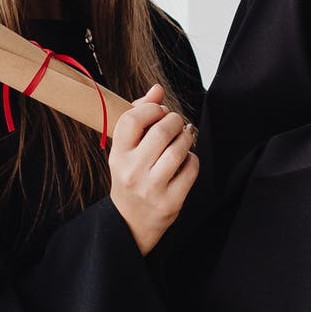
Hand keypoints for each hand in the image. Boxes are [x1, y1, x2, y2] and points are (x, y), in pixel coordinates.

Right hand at [107, 84, 197, 254]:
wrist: (130, 222)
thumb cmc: (131, 175)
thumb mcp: (127, 149)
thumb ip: (140, 115)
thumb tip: (157, 89)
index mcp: (118, 155)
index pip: (132, 119)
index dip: (152, 108)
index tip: (160, 111)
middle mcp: (132, 172)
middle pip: (162, 131)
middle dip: (176, 120)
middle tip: (178, 123)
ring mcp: (151, 188)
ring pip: (179, 149)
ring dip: (187, 137)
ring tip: (185, 136)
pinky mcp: (170, 202)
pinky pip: (191, 168)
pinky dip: (192, 159)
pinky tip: (186, 160)